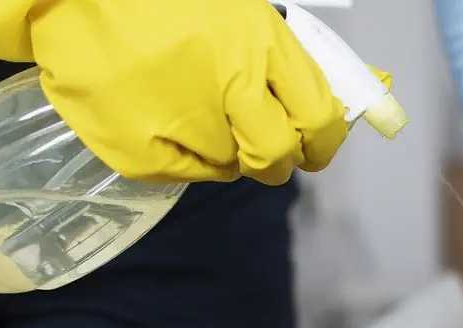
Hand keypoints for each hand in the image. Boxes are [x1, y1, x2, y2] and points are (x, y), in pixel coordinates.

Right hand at [27, 0, 348, 183]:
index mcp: (260, 42)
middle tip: (265, 156)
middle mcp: (230, 84)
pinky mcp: (139, 150)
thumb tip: (310, 114)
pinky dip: (185, 159)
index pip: (318, 117)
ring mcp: (181, 121)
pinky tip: (165, 126)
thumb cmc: (166, 1)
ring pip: (230, 167)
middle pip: (277, 154)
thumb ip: (275, 63)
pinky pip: (184, 175)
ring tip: (196, 119)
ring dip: (226, 154)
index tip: (314, 149)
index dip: (323, 144)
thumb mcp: (237, 14)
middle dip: (278, 162)